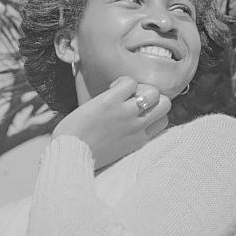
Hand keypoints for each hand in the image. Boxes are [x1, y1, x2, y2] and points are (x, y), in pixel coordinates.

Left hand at [52, 76, 170, 170]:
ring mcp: (126, 114)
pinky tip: (111, 89)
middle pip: (165, 104)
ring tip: (122, 93)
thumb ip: (128, 137)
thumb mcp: (117, 151)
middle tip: (132, 99)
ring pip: (153, 91)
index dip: (153, 111)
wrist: (70, 153)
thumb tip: (128, 121)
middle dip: (151, 97)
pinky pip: (129, 82)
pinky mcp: (110, 102)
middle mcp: (138, 127)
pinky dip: (121, 82)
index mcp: (140, 140)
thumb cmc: (87, 152)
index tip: (137, 112)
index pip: (164, 120)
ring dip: (139, 88)